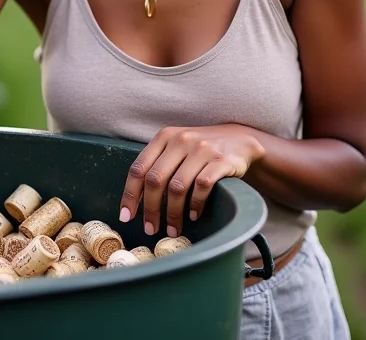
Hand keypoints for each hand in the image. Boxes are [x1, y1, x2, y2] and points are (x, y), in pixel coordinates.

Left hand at [119, 124, 264, 237]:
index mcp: (165, 137)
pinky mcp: (221, 160)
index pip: (139, 168)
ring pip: (178, 187)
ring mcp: (202, 149)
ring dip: (173, 213)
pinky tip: (194, 214)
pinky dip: (195, 204)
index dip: (130, 195)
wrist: (239, 139)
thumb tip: (136, 199)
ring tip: (173, 228)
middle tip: (151, 229)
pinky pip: (202, 186)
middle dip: (151, 209)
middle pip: (155, 180)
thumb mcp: (177, 147)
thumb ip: (158, 164)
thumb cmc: (201, 149)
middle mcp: (181, 140)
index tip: (126, 217)